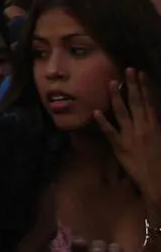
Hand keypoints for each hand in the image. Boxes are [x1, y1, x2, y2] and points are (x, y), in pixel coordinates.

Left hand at [94, 69, 160, 204]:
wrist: (158, 181)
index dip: (144, 87)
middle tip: (127, 70)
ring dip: (116, 98)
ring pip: (122, 113)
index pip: (149, 102)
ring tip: (111, 84)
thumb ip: (156, 125)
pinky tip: (96, 112)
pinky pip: (111, 133)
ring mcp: (130, 136)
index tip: (139, 74)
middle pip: (136, 103)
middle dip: (132, 86)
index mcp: (155, 126)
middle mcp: (143, 128)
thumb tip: (151, 111)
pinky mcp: (120, 147)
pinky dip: (103, 122)